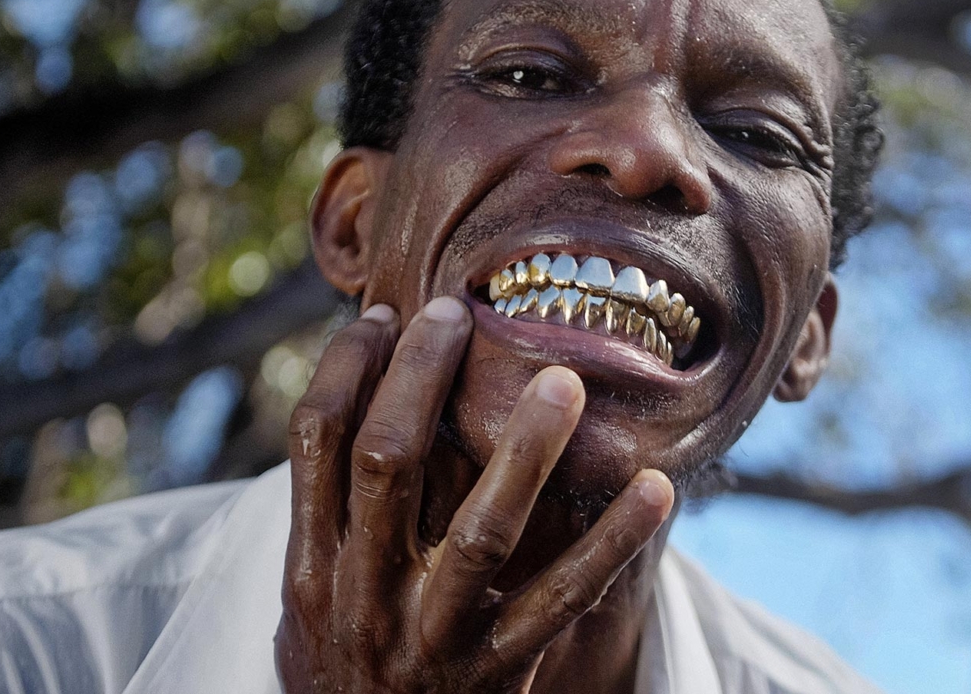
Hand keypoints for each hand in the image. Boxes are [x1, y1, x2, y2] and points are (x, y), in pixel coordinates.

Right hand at [276, 297, 675, 693]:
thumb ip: (339, 510)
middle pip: (387, 463)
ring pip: (482, 531)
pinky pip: (565, 598)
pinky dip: (614, 540)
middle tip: (458, 312)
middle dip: (420, 378)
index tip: (387, 315)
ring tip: (566, 381)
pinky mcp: (501, 668)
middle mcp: (366, 594)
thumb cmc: (348, 659)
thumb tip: (374, 385)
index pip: (317, 442)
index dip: (347, 368)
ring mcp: (435, 634)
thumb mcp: (316, 591)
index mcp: (314, 564)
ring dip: (526, 450)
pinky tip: (655, 488)